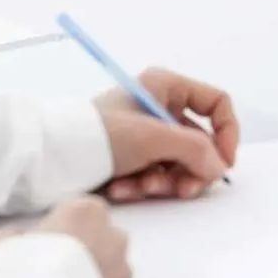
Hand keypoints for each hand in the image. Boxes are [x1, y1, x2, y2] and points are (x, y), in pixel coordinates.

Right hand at [0, 196, 131, 277]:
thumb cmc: (18, 275)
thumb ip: (12, 237)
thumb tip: (18, 237)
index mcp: (85, 212)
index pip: (80, 211)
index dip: (61, 229)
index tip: (44, 247)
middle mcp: (115, 237)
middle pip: (102, 239)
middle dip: (85, 252)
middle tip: (55, 276)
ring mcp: (125, 273)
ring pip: (113, 271)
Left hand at [95, 68, 240, 201]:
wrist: (49, 158)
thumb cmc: (99, 135)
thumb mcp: (152, 138)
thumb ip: (195, 150)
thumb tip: (218, 168)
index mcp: (166, 87)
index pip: (216, 103)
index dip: (227, 132)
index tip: (222, 163)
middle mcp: (159, 108)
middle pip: (199, 142)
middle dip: (189, 169)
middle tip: (180, 190)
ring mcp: (146, 135)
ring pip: (179, 164)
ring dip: (165, 181)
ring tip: (142, 187)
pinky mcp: (133, 159)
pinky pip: (156, 174)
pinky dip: (144, 185)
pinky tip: (123, 189)